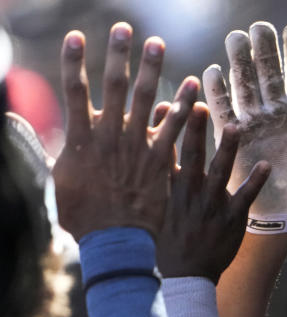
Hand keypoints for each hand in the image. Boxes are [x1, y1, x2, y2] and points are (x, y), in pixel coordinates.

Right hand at [52, 23, 197, 239]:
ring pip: (146, 100)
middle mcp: (109, 137)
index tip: (76, 36)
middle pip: (114, 86)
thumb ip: (43, 148)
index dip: (74, 62)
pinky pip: (174, 128)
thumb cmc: (83, 215)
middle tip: (124, 28)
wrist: (115, 240)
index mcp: (80, 139)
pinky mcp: (160, 161)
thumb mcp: (56, 180)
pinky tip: (192, 86)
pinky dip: (183, 106)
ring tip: (156, 44)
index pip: (73, 91)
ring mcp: (137, 147)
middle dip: (118, 55)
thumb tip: (15, 121)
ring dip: (151, 70)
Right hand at [155, 102, 269, 280]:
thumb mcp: (159, 207)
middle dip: (194, 130)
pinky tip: (266, 164)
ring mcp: (211, 207)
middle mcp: (189, 195)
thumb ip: (164, 177)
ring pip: (218, 173)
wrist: (186, 276)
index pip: (165, 153)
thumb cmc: (170, 240)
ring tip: (235, 126)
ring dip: (227, 149)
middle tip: (199, 104)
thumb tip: (160, 148)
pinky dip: (256, 181)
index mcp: (170, 191)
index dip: (167, 128)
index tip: (170, 103)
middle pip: (191, 157)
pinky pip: (246, 197)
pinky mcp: (232, 220)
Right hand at [201, 22, 286, 218]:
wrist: (284, 211)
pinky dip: (219, 92)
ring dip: (240, 62)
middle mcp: (277, 110)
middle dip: (264, 50)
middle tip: (259, 28)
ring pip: (246, 85)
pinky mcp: (235, 136)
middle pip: (269, 73)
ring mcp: (255, 121)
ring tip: (235, 38)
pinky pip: (225, 109)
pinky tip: (213, 71)